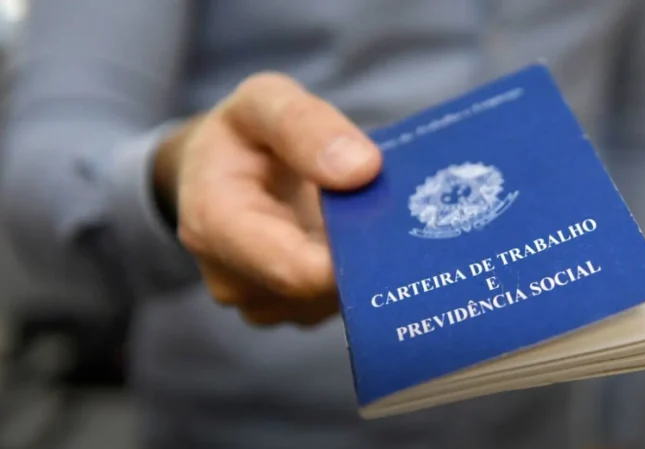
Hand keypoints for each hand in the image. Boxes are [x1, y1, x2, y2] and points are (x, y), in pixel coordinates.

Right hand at [154, 73, 381, 325]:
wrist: (214, 174)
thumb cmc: (238, 136)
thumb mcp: (262, 101)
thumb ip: (304, 123)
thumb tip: (362, 169)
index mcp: (214, 225)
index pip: (294, 269)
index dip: (349, 256)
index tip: (390, 226)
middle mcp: (231, 280)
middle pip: (318, 288)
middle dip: (359, 254)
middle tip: (389, 212)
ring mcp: (257, 303)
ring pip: (329, 300)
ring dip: (355, 264)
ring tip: (358, 216)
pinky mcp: (282, 310)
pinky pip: (328, 304)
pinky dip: (347, 273)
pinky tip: (347, 237)